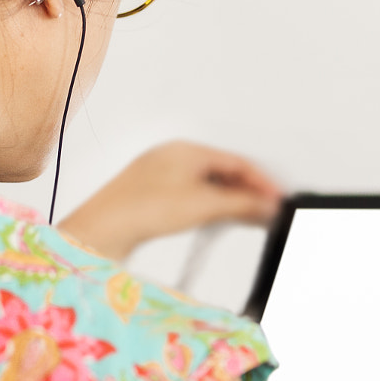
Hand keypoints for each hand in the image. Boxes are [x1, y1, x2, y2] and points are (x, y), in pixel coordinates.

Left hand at [60, 142, 283, 259]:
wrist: (102, 231)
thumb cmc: (141, 208)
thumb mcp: (204, 205)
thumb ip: (243, 204)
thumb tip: (268, 205)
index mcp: (186, 149)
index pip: (237, 161)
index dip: (262, 181)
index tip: (277, 199)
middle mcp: (173, 159)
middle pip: (223, 173)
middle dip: (247, 193)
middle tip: (267, 211)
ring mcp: (161, 178)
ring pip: (207, 187)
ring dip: (230, 203)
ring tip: (249, 219)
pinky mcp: (152, 198)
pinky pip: (192, 198)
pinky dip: (211, 209)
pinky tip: (217, 223)